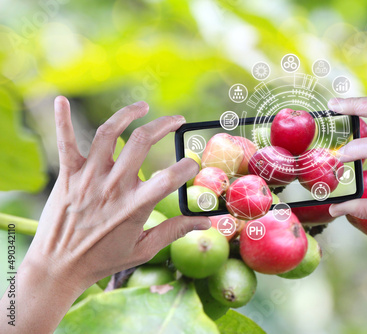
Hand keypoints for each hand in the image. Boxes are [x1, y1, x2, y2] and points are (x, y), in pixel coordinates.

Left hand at [25, 96, 209, 292]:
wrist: (57, 268)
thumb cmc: (102, 260)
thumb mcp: (143, 249)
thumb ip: (175, 231)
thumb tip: (205, 222)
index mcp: (135, 205)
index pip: (170, 177)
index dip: (187, 166)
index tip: (193, 164)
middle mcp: (113, 186)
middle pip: (141, 141)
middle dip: (164, 125)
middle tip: (177, 120)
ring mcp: (88, 177)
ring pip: (109, 133)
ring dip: (128, 114)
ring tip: (142, 107)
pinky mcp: (67, 174)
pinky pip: (64, 141)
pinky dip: (62, 119)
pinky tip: (61, 100)